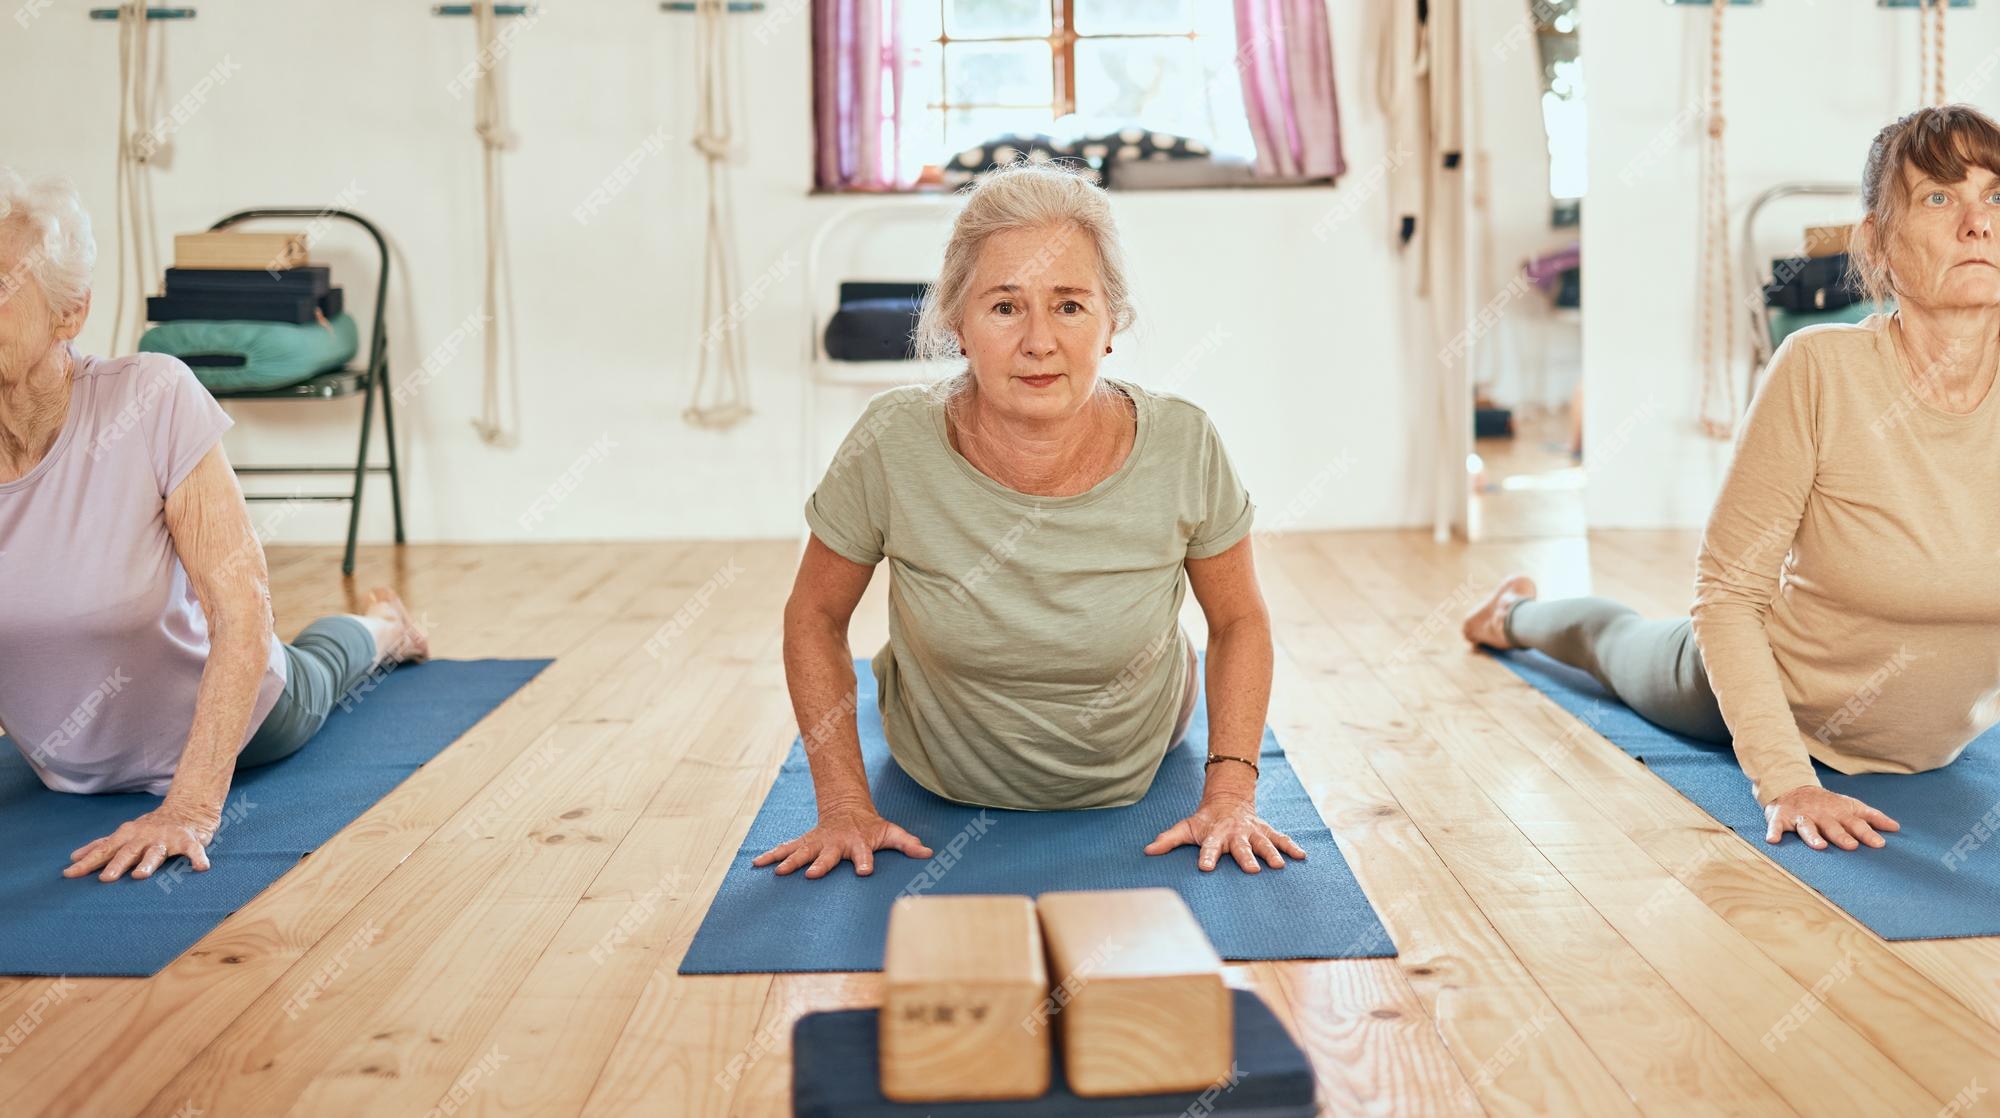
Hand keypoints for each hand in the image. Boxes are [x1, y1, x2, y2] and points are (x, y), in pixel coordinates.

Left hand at [64, 803, 218, 881]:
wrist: (188, 809)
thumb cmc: (151, 827)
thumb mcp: (124, 834)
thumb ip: (102, 846)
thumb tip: (73, 858)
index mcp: (127, 836)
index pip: (103, 850)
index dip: (87, 862)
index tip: (70, 874)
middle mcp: (144, 836)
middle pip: (128, 852)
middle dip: (116, 864)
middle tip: (105, 879)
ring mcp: (166, 838)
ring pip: (156, 852)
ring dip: (148, 863)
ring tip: (140, 875)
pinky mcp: (189, 840)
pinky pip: (193, 849)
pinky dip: (197, 858)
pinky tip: (201, 868)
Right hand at [750, 802, 933, 878]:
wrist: (847, 809)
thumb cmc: (871, 828)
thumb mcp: (891, 833)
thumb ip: (908, 843)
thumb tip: (929, 853)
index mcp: (858, 844)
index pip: (864, 854)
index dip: (865, 862)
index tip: (864, 872)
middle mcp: (835, 844)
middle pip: (828, 855)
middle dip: (820, 864)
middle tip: (813, 874)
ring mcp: (817, 843)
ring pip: (801, 852)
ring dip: (789, 861)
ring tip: (778, 871)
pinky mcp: (804, 844)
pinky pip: (785, 849)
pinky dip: (771, 855)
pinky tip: (756, 864)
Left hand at [1144, 794, 1306, 872]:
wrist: (1227, 800)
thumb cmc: (1204, 821)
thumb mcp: (1185, 828)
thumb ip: (1168, 840)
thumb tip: (1147, 851)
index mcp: (1214, 835)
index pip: (1209, 847)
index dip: (1206, 856)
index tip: (1205, 868)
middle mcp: (1235, 833)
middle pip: (1241, 846)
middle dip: (1246, 857)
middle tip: (1252, 870)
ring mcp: (1252, 831)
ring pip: (1264, 842)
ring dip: (1272, 853)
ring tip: (1279, 866)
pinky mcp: (1266, 831)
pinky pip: (1280, 838)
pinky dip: (1291, 846)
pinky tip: (1302, 856)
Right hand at [1764, 785, 1899, 850]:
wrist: (1792, 787)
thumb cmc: (1826, 804)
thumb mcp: (1850, 805)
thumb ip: (1872, 817)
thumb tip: (1896, 828)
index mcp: (1839, 813)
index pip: (1856, 823)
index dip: (1867, 833)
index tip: (1879, 844)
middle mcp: (1821, 814)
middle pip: (1833, 826)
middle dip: (1841, 835)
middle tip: (1851, 846)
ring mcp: (1801, 816)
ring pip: (1807, 827)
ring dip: (1812, 836)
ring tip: (1819, 846)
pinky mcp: (1780, 817)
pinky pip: (1776, 826)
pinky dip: (1773, 832)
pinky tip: (1772, 840)